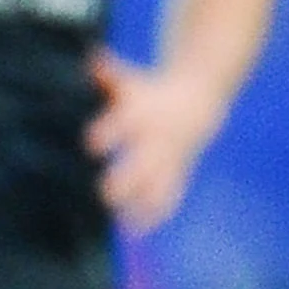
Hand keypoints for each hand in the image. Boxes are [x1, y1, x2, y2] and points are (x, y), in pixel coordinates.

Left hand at [86, 47, 219, 233]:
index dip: (110, 132)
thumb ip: (109, 73)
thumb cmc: (150, 91)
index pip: (126, 123)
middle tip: (105, 194)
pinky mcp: (177, 171)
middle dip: (127, 177)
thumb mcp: (131, 80)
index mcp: (144, 115)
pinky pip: (171, 194)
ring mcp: (170, 158)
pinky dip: (156, 212)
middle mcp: (158, 140)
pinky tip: (137, 231)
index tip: (91, 145)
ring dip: (143, 203)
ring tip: (123, 225)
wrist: (197, 100)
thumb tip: (92, 57)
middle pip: (143, 160)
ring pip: (159, 183)